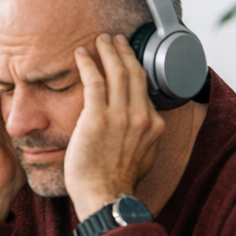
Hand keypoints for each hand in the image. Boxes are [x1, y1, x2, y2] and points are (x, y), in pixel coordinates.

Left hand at [65, 34, 164, 220]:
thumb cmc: (116, 181)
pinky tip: (81, 54)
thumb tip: (139, 128)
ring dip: (108, 52)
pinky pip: (94, 81)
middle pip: (135, 74)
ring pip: (117, 73)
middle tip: (115, 39)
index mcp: (153, 126)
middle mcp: (142, 117)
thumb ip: (142, 137)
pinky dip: (88, 64)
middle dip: (125, 52)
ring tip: (101, 40)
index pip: (145, 89)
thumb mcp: (142, 156)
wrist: (105, 196)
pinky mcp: (97, 117)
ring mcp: (121, 116)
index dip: (135, 69)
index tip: (127, 58)